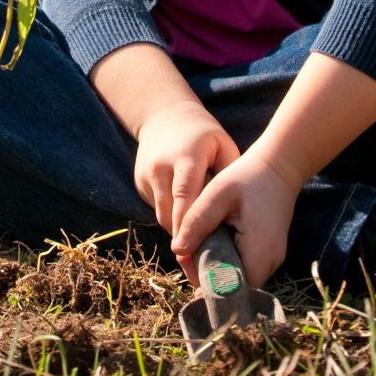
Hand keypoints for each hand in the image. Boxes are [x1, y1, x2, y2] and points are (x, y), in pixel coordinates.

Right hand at [134, 100, 239, 235]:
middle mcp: (160, 167)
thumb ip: (229, 175)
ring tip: (198, 244)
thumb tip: (236, 212)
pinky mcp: (140, 183)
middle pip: (169, 212)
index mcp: (184, 157)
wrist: (164, 116)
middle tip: (203, 258)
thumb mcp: (223, 146)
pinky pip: (157, 208)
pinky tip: (186, 222)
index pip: (185, 194)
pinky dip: (171, 217)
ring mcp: (146, 175)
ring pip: (161, 215)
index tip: (198, 247)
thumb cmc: (203, 135)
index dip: (190, 224)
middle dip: (185, 236)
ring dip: (178, 229)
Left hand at [171, 152, 301, 287]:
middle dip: (208, 276)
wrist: (279, 167)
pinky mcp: (268, 255)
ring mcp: (272, 260)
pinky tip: (214, 243)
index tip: (188, 264)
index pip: (234, 288)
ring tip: (199, 245)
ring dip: (216, 269)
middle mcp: (271, 261)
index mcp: (260, 249)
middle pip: (235, 287)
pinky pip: (244, 268)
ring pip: (239, 279)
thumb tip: (177, 250)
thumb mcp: (217, 194)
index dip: (207, 284)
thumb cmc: (248, 177)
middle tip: (187, 254)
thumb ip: (197, 221)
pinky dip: (226, 261)